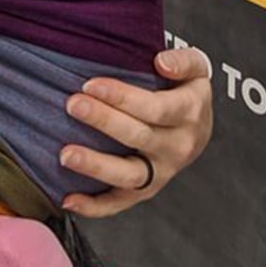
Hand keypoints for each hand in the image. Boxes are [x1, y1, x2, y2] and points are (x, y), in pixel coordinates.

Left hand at [59, 47, 212, 216]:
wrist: (199, 125)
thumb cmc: (186, 88)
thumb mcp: (196, 67)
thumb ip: (183, 60)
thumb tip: (162, 62)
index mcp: (189, 113)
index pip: (155, 108)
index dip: (123, 97)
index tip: (91, 84)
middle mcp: (178, 147)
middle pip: (138, 137)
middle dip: (103, 120)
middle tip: (73, 104)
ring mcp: (162, 172)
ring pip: (129, 176)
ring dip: (96, 166)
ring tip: (66, 154)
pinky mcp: (147, 189)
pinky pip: (121, 202)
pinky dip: (95, 206)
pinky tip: (69, 199)